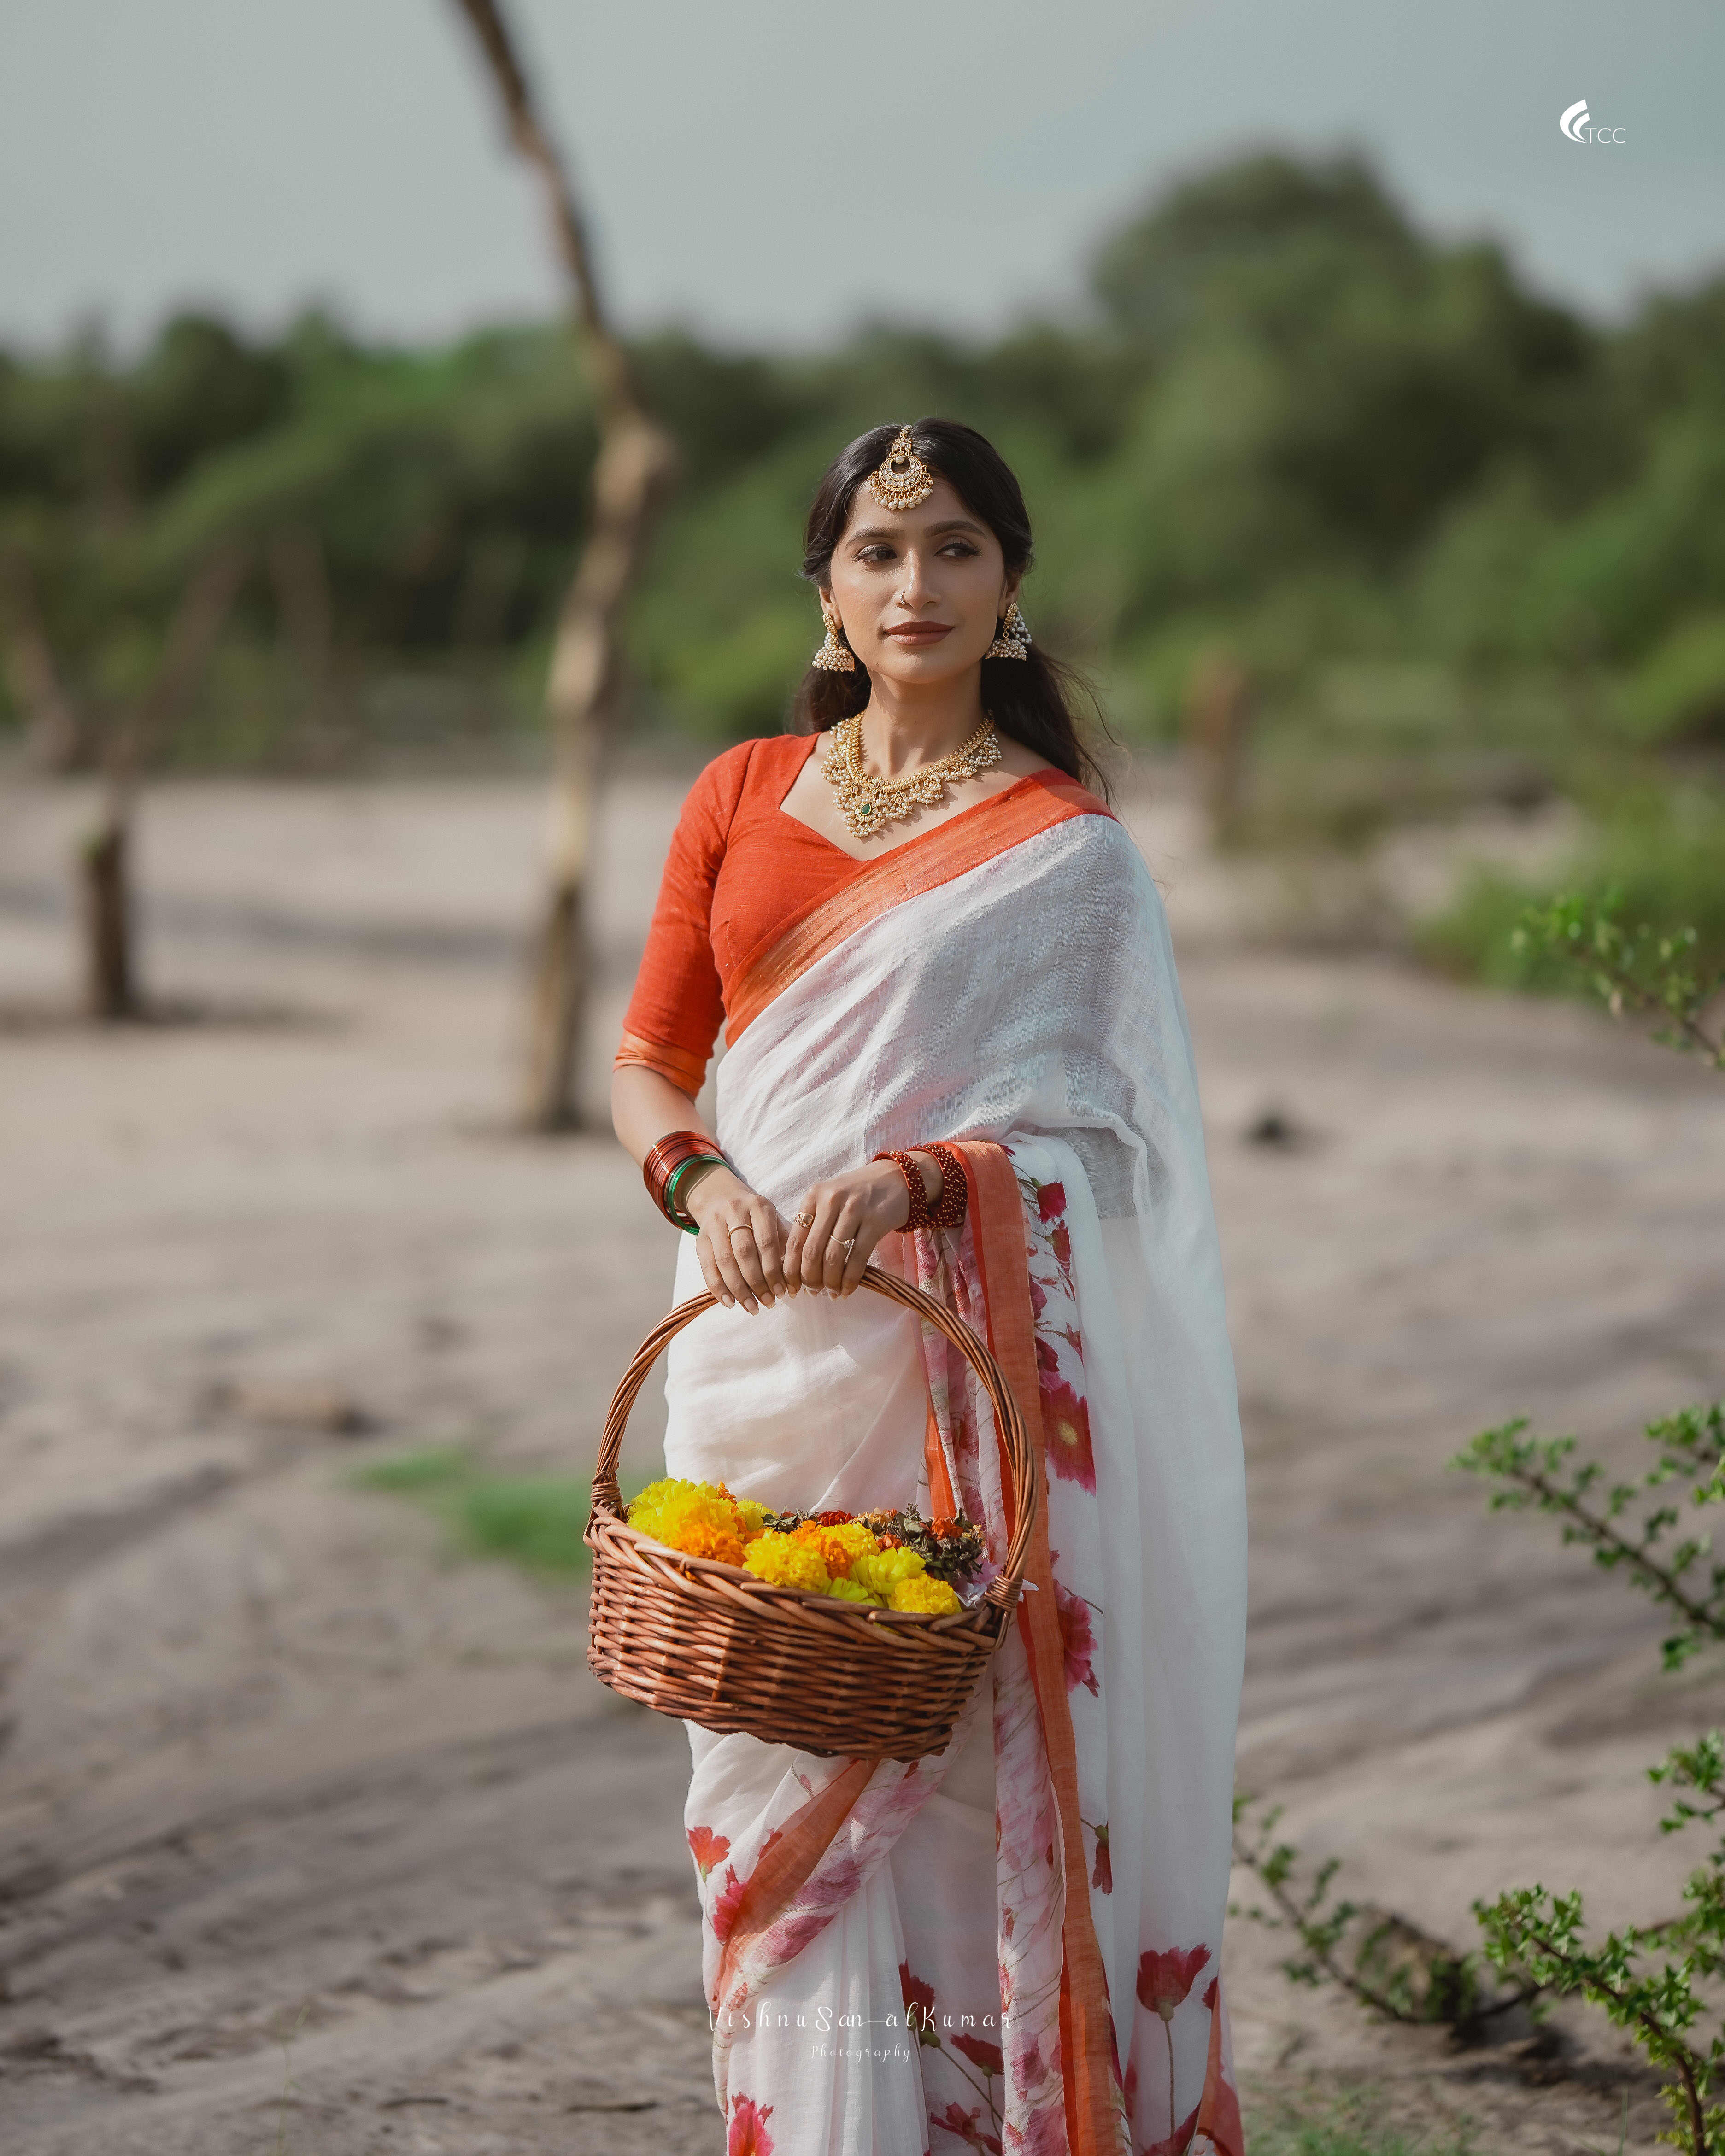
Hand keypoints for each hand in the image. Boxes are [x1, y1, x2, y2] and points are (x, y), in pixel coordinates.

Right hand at [684, 1165, 788, 1313]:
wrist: (721, 1197)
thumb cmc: (756, 1217)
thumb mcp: (773, 1221)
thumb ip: (785, 1245)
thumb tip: (796, 1282)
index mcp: (759, 1206)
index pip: (767, 1242)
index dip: (774, 1270)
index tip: (782, 1292)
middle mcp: (734, 1211)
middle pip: (744, 1253)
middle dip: (757, 1283)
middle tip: (768, 1303)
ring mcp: (714, 1223)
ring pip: (725, 1261)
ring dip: (739, 1289)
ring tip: (752, 1307)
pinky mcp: (700, 1237)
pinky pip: (707, 1266)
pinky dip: (718, 1288)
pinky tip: (730, 1303)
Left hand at [783, 1155, 936, 1298]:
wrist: (896, 1178)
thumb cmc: (858, 1194)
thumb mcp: (830, 1199)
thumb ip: (813, 1224)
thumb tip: (798, 1266)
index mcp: (813, 1196)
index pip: (795, 1239)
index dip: (791, 1269)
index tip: (793, 1288)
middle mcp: (831, 1200)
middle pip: (812, 1251)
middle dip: (810, 1279)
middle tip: (813, 1293)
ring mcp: (854, 1209)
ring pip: (833, 1257)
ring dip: (830, 1282)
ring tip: (832, 1293)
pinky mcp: (875, 1221)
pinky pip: (857, 1258)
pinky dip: (850, 1279)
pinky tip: (848, 1290)